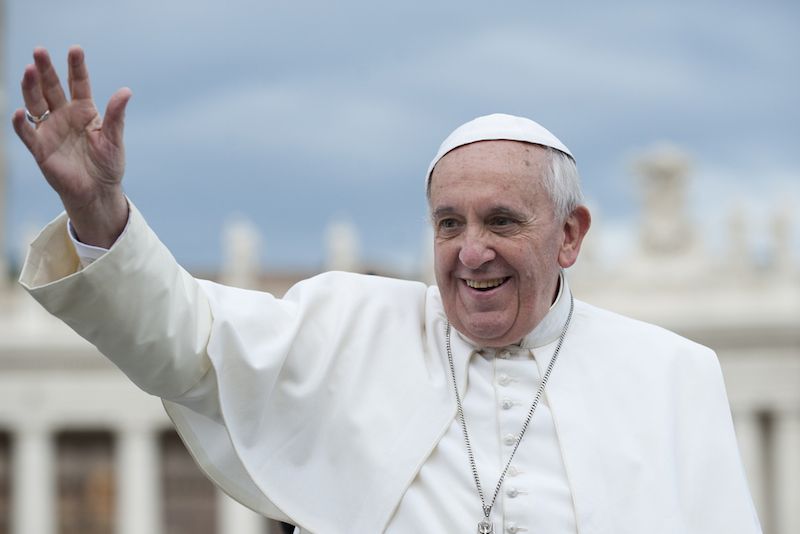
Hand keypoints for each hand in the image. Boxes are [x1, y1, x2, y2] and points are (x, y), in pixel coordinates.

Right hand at [12, 46, 131, 247]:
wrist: (97, 191)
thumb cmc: (107, 164)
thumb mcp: (114, 139)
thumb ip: (116, 116)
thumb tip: (126, 91)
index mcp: (84, 110)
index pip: (78, 83)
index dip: (76, 67)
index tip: (75, 49)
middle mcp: (64, 115)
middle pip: (51, 87)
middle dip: (45, 69)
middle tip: (40, 51)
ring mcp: (50, 129)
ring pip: (36, 103)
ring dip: (30, 87)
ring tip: (29, 70)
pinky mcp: (40, 147)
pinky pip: (27, 132)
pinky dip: (21, 122)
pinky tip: (19, 111)